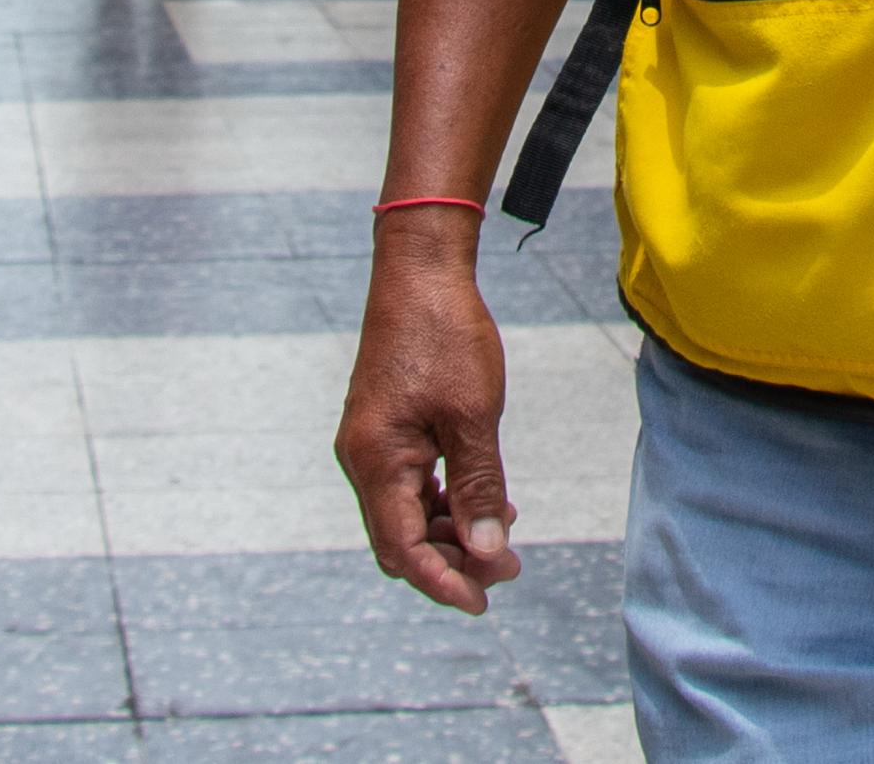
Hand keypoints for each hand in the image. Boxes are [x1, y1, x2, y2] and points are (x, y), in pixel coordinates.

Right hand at [333, 232, 523, 612]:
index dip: (443, 582)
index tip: (484, 601)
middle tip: (510, 567)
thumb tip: (488, 550)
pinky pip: (410, 484)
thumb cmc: (446, 337)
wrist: (420, 272)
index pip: (402, 549)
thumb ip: (480, 486)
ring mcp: (371, 444)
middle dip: (453, 561)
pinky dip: (445, 501)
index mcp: (376, 461)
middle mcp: (363, 459)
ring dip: (452, 531)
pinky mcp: (385, 429)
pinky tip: (486, 499)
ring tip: (505, 535)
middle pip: (401, 539)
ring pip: (407, 514)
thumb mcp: (475, 416)